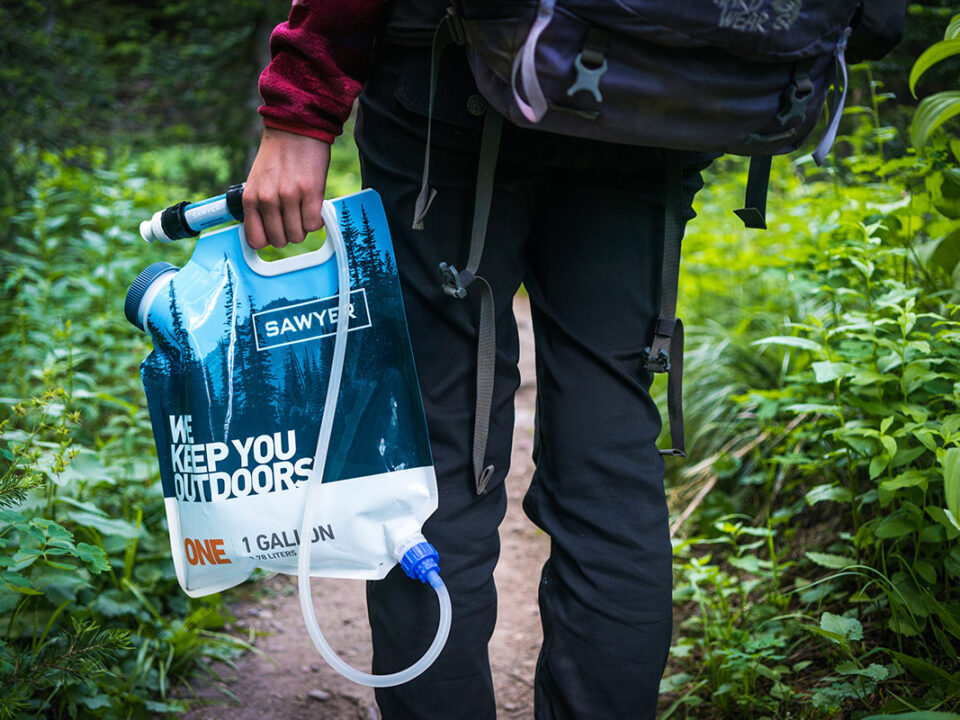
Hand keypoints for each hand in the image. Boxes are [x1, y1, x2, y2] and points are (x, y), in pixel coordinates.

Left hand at [242, 128, 331, 248]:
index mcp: (251, 198)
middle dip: (288, 234)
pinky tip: (315, 209)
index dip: (268, 240)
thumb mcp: (258, 180)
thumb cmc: (278, 154)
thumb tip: (268, 230)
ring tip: (304, 212)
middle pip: (280, 240)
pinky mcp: (311, 193)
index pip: (255, 239)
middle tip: (294, 220)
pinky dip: (316, 221)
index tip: (275, 234)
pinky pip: (314, 224)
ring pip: (298, 235)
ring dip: (303, 228)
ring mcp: (289, 197)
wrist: (296, 127)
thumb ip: (260, 204)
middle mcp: (268, 200)